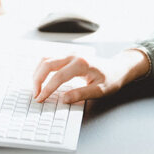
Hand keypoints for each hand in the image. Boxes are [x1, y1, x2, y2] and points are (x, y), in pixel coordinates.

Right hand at [30, 50, 148, 103]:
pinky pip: (49, 59)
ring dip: (37, 73)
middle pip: (47, 64)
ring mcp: (70, 54)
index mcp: (81, 64)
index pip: (58, 76)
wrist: (117, 68)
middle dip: (37, 80)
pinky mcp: (68, 56)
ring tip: (36, 88)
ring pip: (46, 59)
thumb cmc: (111, 80)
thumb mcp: (99, 91)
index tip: (41, 99)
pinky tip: (41, 79)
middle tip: (36, 95)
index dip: (47, 89)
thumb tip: (63, 100)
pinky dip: (42, 69)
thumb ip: (81, 94)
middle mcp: (73, 56)